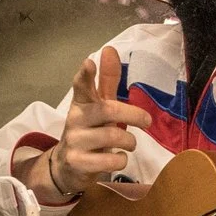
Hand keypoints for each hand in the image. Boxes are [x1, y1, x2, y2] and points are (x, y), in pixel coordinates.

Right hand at [32, 46, 152, 201]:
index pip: (81, 86)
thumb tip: (110, 49)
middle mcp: (76, 119)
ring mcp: (75, 141)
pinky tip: (118, 158)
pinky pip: (111, 160)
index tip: (89, 62)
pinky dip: (121, 160)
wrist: (68, 166)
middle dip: (133, 114)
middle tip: (147, 121)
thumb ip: (107, 80)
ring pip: (113, 136)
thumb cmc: (91, 130)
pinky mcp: (78, 162)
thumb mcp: (99, 105)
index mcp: (82, 102)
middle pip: (108, 110)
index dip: (86, 74)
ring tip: (129, 144)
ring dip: (130, 141)